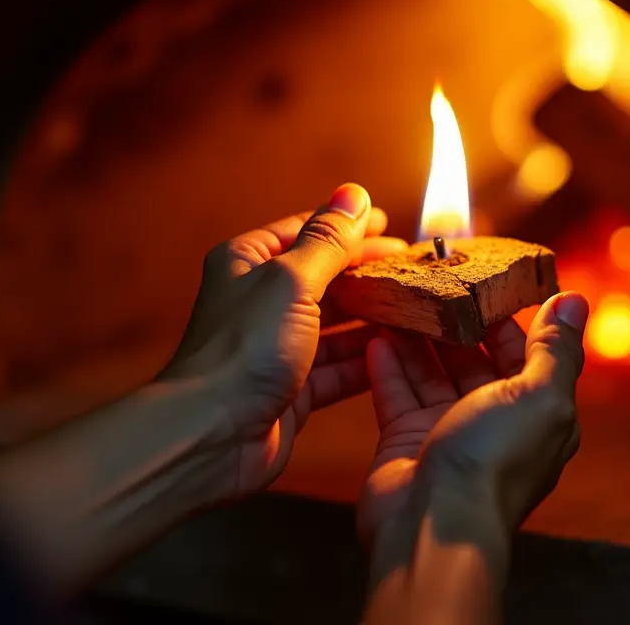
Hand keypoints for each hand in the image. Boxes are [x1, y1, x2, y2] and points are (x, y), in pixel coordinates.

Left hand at [162, 183, 406, 504]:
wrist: (212, 434)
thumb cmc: (244, 349)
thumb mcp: (292, 281)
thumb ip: (328, 240)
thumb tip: (353, 194)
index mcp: (248, 263)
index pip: (306, 231)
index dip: (348, 226)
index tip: (391, 225)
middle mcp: (259, 301)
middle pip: (325, 278)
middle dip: (368, 273)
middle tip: (413, 269)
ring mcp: (276, 348)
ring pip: (335, 325)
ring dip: (373, 317)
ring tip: (417, 308)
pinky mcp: (291, 390)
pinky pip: (337, 368)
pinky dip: (367, 360)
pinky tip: (400, 352)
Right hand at [358, 292, 588, 545]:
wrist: (436, 525)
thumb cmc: (495, 462)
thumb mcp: (541, 395)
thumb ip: (557, 348)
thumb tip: (576, 301)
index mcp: (537, 413)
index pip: (524, 353)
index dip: (505, 317)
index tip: (483, 278)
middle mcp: (494, 422)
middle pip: (474, 359)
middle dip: (456, 322)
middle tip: (433, 279)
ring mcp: (448, 431)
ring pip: (432, 372)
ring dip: (418, 337)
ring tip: (402, 297)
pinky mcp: (407, 442)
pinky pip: (397, 394)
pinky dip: (388, 366)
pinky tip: (378, 334)